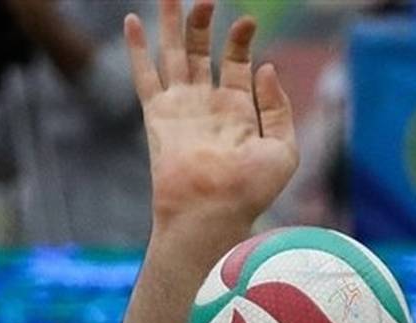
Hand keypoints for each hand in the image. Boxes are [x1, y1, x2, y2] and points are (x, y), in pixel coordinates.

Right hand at [125, 0, 297, 232]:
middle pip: (203, 54)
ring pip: (174, 56)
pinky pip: (144, 75)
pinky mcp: (157, 114)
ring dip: (173, 26)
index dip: (241, 41)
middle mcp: (208, 106)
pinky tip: (133, 20)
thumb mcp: (283, 149)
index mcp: (239, 112)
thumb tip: (265, 67)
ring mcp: (181, 108)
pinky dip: (137, 47)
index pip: (238, 65)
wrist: (212, 210)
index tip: (248, 21)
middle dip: (204, 25)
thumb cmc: (251, 190)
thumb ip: (277, 107)